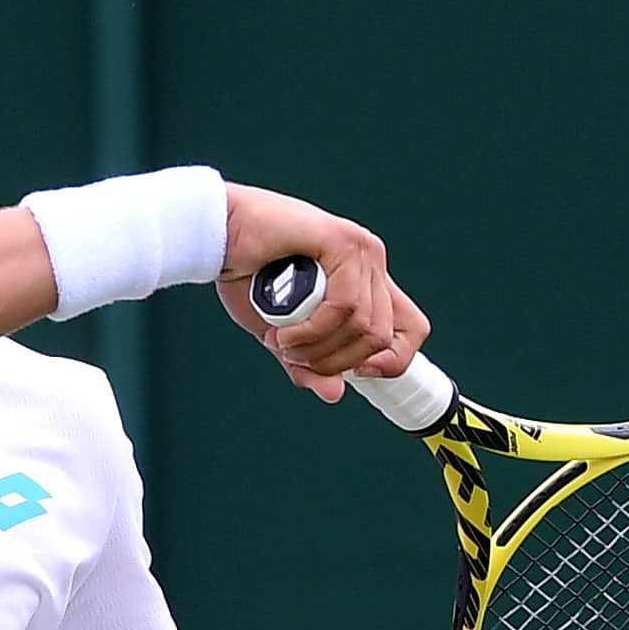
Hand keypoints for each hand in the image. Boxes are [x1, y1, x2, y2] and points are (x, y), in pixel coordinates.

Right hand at [213, 183, 429, 402]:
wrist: (219, 235)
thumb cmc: (246, 275)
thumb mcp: (282, 335)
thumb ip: (308, 362)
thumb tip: (335, 394)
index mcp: (364, 283)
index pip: (410, 329)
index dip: (393, 360)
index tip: (356, 373)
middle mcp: (371, 264)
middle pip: (382, 336)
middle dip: (334, 361)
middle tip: (293, 357)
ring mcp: (361, 251)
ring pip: (362, 325)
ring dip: (316, 347)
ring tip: (280, 342)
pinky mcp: (344, 242)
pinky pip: (343, 305)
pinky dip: (311, 330)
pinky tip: (284, 333)